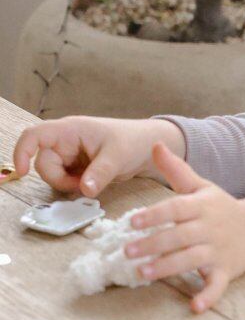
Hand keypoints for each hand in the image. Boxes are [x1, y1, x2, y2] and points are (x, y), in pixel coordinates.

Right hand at [11, 115, 185, 197]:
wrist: (148, 147)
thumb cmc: (132, 141)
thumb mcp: (118, 156)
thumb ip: (100, 173)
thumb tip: (84, 190)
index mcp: (69, 130)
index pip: (34, 135)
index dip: (22, 152)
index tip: (21, 172)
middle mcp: (64, 141)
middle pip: (43, 164)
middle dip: (59, 179)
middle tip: (83, 185)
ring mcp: (69, 155)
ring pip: (53, 175)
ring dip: (68, 185)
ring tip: (92, 182)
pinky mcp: (75, 168)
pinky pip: (65, 181)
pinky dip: (74, 187)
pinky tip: (91, 184)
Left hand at [125, 143, 244, 313]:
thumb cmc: (220, 208)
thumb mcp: (201, 186)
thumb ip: (176, 170)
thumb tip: (154, 143)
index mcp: (201, 206)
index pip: (175, 209)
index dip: (154, 215)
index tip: (132, 222)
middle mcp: (209, 228)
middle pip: (179, 236)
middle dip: (153, 244)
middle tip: (127, 252)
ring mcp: (218, 251)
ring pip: (191, 259)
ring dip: (167, 268)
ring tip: (142, 273)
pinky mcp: (226, 271)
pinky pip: (217, 285)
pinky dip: (208, 296)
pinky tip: (194, 307)